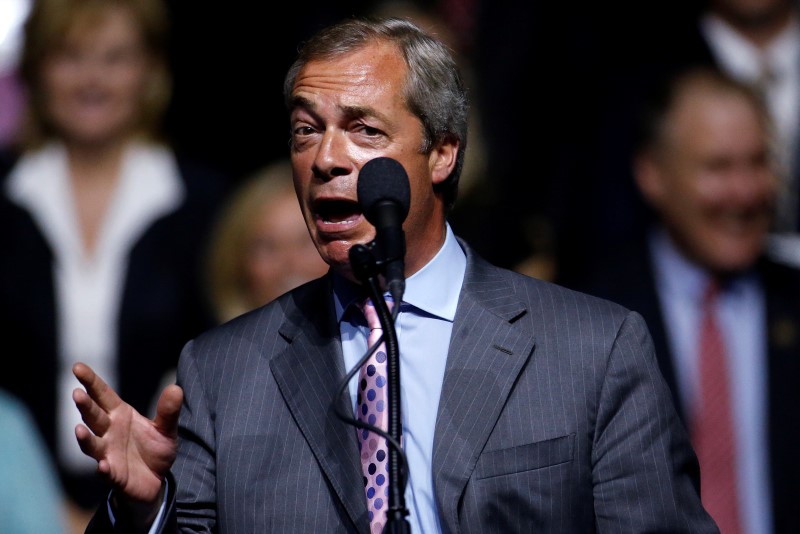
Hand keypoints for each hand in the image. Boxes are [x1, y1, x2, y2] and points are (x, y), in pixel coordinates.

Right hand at [72, 362, 181, 517]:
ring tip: (78, 429)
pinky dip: (103, 469)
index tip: (77, 366)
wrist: (156, 480)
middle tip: (77, 393)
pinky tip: (103, 466)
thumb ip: (169, 411)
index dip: (91, 381)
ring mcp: (108, 453)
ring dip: (85, 438)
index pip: (103, 395)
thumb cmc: (155, 449)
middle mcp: (109, 432)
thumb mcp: (166, 429)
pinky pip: (106, 472)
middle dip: (85, 406)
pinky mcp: (114, 475)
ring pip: (93, 444)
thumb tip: (176, 389)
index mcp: (120, 415)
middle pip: (94, 416)